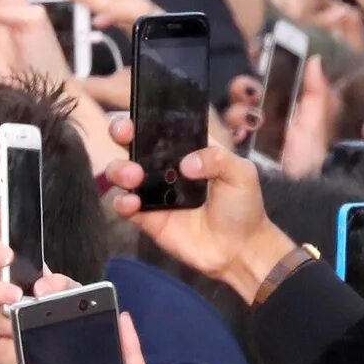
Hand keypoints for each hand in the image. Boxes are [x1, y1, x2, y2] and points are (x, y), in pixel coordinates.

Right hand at [99, 113, 292, 303]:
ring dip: (120, 168)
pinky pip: (124, 205)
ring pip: (122, 172)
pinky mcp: (147, 218)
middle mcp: (166, 167)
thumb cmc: (243, 207)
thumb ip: (218, 158)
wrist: (240, 250)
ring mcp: (155, 192)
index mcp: (188, 148)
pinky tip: (132, 202)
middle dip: (121, 132)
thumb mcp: (241, 174)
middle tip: (123, 134)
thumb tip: (186, 163)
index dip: (146, 115)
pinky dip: (121, 202)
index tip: (138, 114)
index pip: (162, 125)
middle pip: (134, 142)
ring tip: (134, 176)